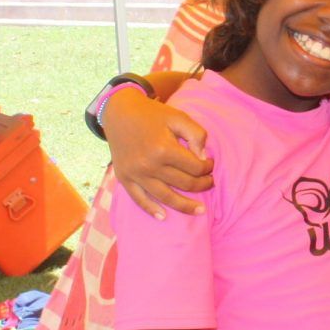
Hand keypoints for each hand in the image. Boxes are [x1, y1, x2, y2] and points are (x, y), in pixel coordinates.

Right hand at [105, 92, 213, 218]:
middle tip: (210, 183)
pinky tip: (163, 217)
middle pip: (183, 184)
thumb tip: (203, 158)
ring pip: (166, 197)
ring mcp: (135, 174)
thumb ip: (196, 135)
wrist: (119, 112)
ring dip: (185, 206)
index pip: (194, 167)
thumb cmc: (153, 114)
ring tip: (200, 211)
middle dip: (202, 185)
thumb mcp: (179, 117)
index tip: (210, 164)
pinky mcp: (124, 178)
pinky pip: (139, 199)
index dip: (207, 167)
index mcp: (164, 149)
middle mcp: (149, 165)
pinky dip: (151, 210)